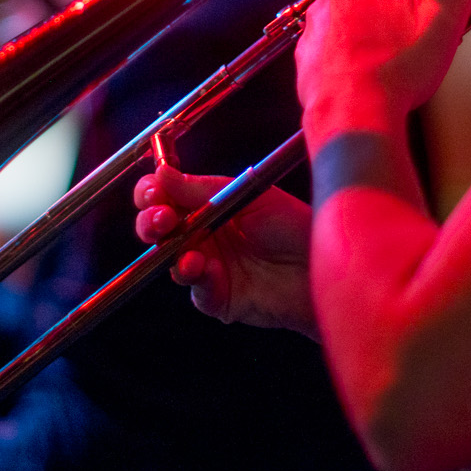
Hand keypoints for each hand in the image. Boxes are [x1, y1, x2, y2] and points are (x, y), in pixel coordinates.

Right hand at [134, 166, 316, 337]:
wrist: (320, 264)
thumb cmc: (292, 224)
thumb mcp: (247, 195)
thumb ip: (202, 188)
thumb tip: (161, 173)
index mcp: (207, 205)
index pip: (165, 196)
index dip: (151, 193)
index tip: (154, 192)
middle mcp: (203, 236)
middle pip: (157, 229)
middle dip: (150, 222)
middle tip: (162, 219)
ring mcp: (208, 267)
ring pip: (168, 262)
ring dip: (171, 252)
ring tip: (189, 251)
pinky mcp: (218, 297)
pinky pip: (196, 291)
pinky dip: (198, 279)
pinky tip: (209, 269)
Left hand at [298, 0, 470, 134]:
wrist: (353, 116)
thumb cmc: (399, 69)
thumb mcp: (446, 22)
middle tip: (415, 19)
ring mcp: (317, 17)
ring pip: (349, 4)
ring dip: (370, 17)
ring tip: (391, 51)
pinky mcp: (307, 47)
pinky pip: (332, 35)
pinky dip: (349, 45)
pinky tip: (367, 67)